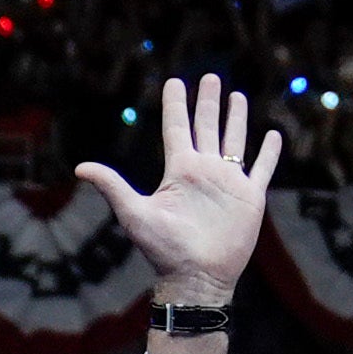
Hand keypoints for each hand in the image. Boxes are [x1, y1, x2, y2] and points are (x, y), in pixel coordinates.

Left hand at [75, 75, 280, 308]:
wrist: (196, 277)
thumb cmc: (163, 249)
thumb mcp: (134, 213)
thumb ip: (112, 186)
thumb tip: (79, 167)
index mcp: (179, 171)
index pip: (176, 128)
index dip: (175, 105)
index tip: (173, 81)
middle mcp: (204, 171)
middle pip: (206, 126)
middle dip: (207, 102)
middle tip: (208, 76)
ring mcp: (228, 183)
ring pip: (234, 140)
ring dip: (235, 118)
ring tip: (237, 95)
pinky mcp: (250, 197)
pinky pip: (262, 168)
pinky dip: (269, 152)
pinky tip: (273, 135)